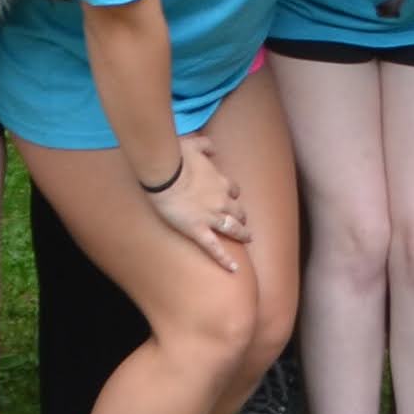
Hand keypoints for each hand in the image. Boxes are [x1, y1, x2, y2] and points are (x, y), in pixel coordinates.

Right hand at [147, 135, 251, 270]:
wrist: (165, 173)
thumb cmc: (177, 157)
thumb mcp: (194, 145)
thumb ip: (206, 145)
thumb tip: (213, 148)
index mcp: (221, 182)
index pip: (234, 190)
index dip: (233, 194)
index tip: (232, 196)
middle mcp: (221, 201)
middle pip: (238, 211)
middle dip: (242, 216)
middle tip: (244, 222)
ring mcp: (211, 217)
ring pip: (233, 229)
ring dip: (242, 234)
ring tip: (247, 239)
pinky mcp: (198, 231)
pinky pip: (215, 248)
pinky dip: (226, 259)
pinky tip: (234, 269)